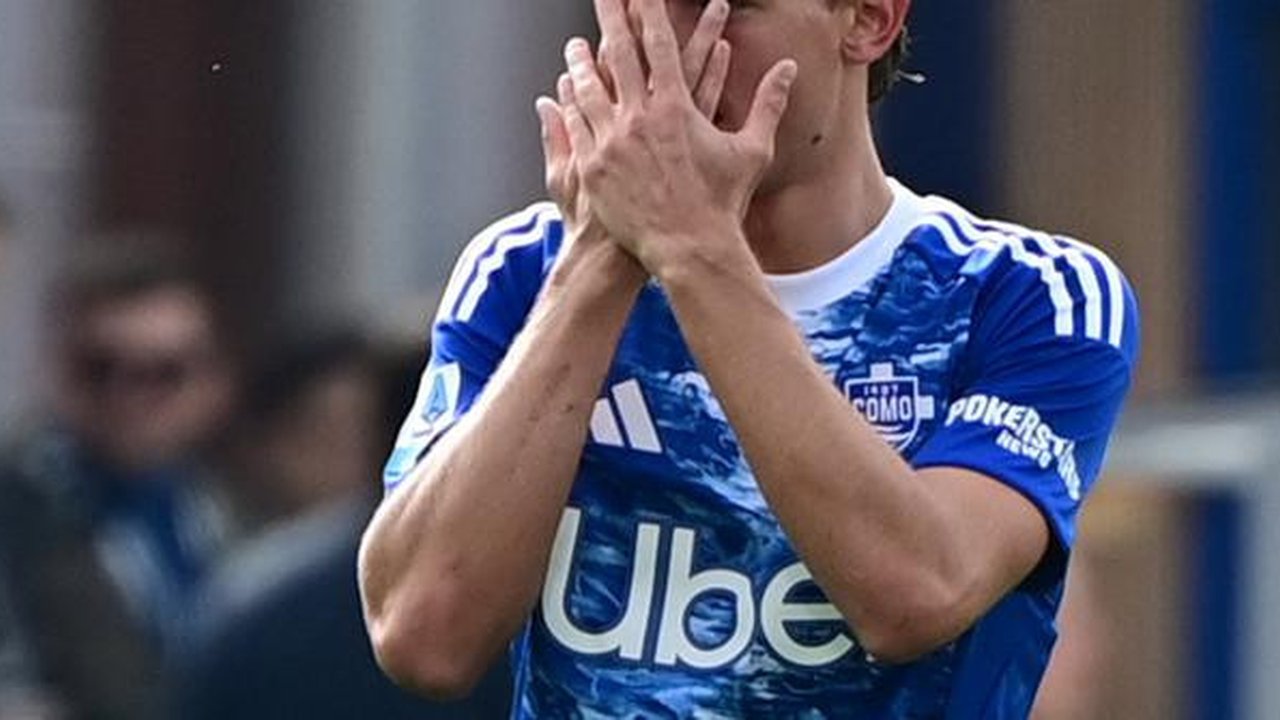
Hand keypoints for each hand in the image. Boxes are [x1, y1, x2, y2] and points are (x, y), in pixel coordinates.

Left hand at [559, 0, 796, 273]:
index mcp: (676, 108)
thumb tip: (789, 67)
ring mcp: (612, 142)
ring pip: (589, 90)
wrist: (689, 249)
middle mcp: (639, 118)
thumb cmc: (722, 203)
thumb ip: (768, 103)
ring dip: (580, 64)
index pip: (659, 45)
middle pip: (618, 56)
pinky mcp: (593, 168)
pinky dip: (568, 105)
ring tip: (573, 46)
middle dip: (609, 19)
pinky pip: (576, 126)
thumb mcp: (752, 151)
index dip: (648, 12)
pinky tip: (561, 92)